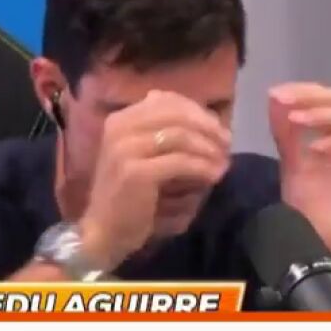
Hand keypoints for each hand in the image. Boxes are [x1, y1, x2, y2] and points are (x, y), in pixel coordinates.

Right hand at [79, 90, 230, 270]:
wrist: (103, 230)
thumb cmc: (126, 194)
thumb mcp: (140, 154)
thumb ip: (160, 131)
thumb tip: (198, 112)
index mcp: (120, 119)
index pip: (166, 100)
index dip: (197, 111)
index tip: (218, 128)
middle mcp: (119, 127)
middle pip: (176, 114)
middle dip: (208, 128)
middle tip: (228, 144)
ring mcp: (125, 149)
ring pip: (181, 136)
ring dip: (209, 148)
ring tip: (224, 162)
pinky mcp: (136, 172)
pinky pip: (180, 162)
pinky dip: (203, 167)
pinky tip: (215, 176)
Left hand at [268, 83, 330, 268]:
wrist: (324, 241)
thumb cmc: (309, 203)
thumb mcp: (291, 161)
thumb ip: (285, 132)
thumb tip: (273, 96)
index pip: (326, 98)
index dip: (303, 90)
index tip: (276, 92)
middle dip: (311, 97)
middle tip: (284, 100)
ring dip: (322, 116)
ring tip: (295, 120)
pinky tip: (314, 148)